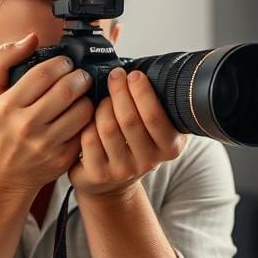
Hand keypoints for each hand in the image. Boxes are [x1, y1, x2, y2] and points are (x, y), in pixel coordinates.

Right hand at [0, 33, 94, 195]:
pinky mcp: (62, 158)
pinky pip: (86, 131)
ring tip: (82, 94)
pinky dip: (89, 119)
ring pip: (82, 110)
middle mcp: (26, 126)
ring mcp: (45, 145)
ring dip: (87, 97)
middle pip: (66, 90)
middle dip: (79, 77)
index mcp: (7, 106)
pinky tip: (81, 115)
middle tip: (79, 76)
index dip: (61, 63)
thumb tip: (31, 38)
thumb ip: (4, 60)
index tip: (65, 63)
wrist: (4, 175)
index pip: (43, 74)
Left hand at [69, 67, 187, 200]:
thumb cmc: (134, 146)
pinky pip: (89, 139)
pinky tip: (90, 117)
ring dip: (103, 105)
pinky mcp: (98, 174)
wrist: (112, 183)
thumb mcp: (156, 129)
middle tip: (115, 76)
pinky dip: (88, 122)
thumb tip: (142, 74)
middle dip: (120, 91)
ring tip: (104, 98)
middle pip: (129, 119)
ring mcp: (122, 170)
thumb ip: (158, 106)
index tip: (134, 75)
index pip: (155, 117)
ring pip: (108, 127)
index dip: (143, 92)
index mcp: (169, 147)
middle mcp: (148, 162)